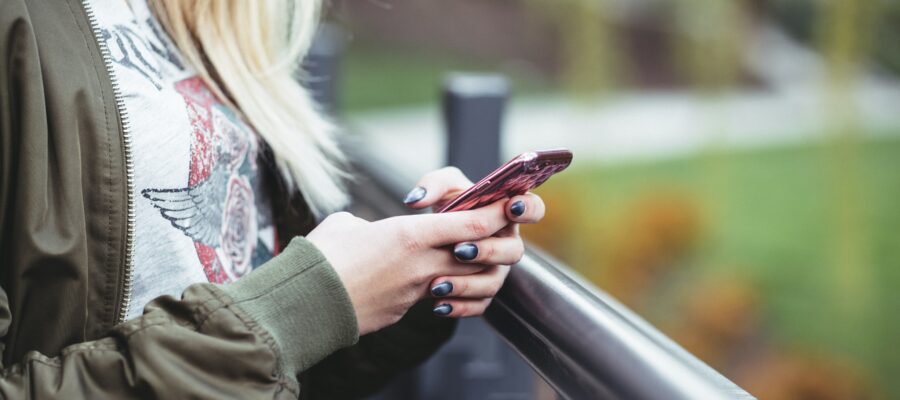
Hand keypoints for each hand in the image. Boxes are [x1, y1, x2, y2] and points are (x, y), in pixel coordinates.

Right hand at [307, 198, 517, 334]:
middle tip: (490, 231)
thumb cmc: (321, 257)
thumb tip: (370, 232)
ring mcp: (416, 291)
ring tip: (462, 259)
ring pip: (464, 280)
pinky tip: (434, 285)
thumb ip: (371, 224)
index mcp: (410, 235)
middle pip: (478, 254)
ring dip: (470, 270)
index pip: (472, 224)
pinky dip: (444, 291)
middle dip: (491, 243)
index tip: (507, 204)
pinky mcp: (405, 311)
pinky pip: (438, 299)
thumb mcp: (347, 225)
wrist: (305, 304)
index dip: (495, 213)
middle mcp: (421, 264)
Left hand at [402, 167, 545, 317]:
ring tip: (438, 283)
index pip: (533, 209)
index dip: (528, 209)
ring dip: (467, 284)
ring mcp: (497, 270)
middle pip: (514, 251)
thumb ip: (433, 184)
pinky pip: (478, 305)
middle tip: (459, 250)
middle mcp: (506, 244)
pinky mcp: (482, 293)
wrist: (430, 239)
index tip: (510, 207)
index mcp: (506, 213)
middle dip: (488, 251)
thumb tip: (416, 200)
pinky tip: (438, 304)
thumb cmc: (446, 206)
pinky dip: (458, 307)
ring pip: (493, 282)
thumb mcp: (441, 188)